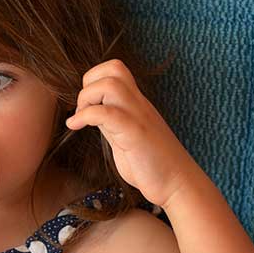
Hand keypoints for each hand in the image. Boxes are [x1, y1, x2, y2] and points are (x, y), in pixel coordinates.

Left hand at [65, 59, 199, 208]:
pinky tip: (76, 127)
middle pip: (113, 68)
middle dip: (88, 83)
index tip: (85, 104)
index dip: (94, 78)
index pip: (116, 69)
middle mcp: (138, 104)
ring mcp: (137, 117)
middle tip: (82, 109)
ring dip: (87, 98)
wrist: (178, 184)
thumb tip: (89, 113)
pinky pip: (106, 113)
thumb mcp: (125, 135)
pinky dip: (85, 116)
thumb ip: (111, 120)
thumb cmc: (151, 164)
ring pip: (110, 85)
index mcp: (135, 102)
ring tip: (80, 118)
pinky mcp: (134, 134)